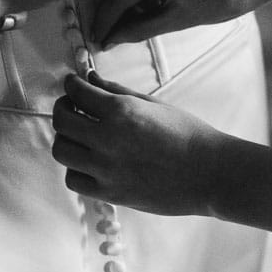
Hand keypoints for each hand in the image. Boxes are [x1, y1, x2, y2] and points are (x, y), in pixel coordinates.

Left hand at [50, 71, 233, 216]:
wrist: (210, 173)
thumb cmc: (187, 133)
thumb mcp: (153, 104)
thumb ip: (117, 90)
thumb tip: (90, 78)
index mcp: (121, 111)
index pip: (76, 92)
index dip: (70, 85)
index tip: (73, 85)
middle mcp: (108, 139)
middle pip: (61, 121)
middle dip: (63, 108)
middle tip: (73, 107)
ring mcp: (106, 169)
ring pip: (61, 150)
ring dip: (67, 138)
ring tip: (80, 135)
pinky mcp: (110, 193)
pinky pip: (74, 179)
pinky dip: (76, 168)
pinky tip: (89, 161)